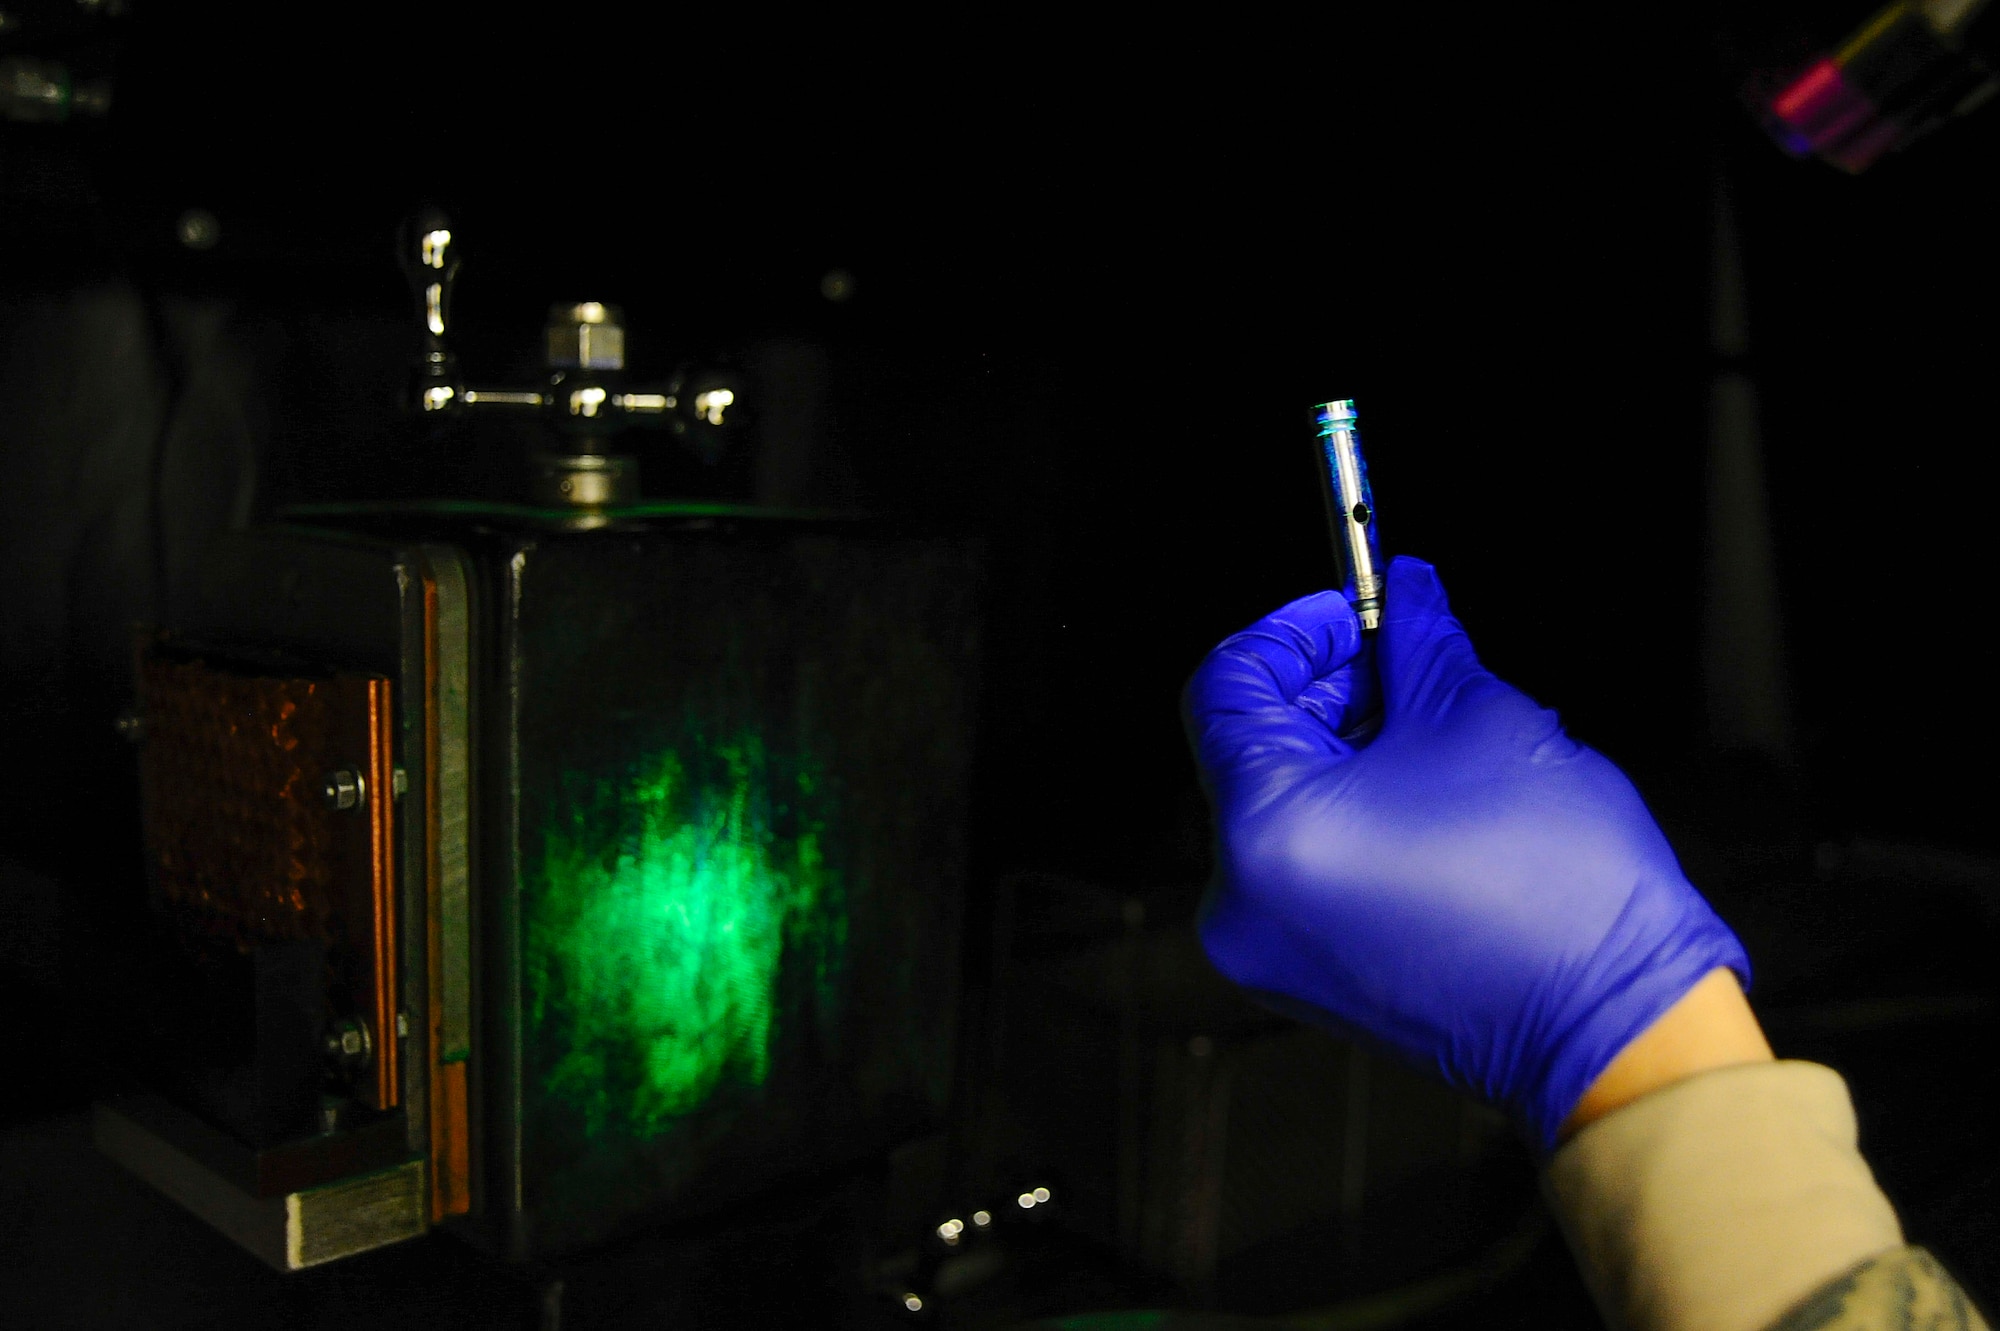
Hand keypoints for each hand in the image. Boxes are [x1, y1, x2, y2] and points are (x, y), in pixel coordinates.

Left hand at [1185, 557, 1751, 1150]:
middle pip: (1245, 748)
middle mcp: (1240, 901)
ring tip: (1431, 732)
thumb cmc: (1555, 883)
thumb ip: (1416, 641)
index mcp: (1265, 832)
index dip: (1288, 632)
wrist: (1616, 1028)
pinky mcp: (1303, 976)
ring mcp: (1266, 948)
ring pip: (1276, 806)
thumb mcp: (1480, 720)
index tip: (1352, 612)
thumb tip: (1402, 588)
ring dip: (1341, 749)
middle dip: (1320, 689)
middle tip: (1401, 658)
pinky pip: (1297, 865)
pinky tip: (1425, 795)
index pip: (1225, 688)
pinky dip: (1345, 813)